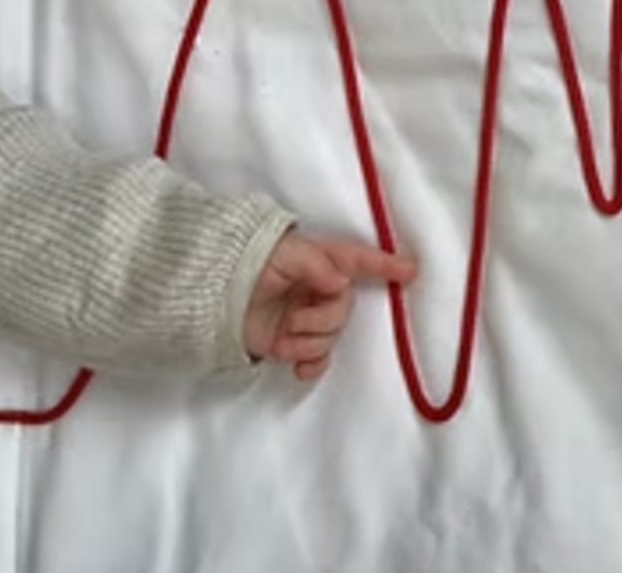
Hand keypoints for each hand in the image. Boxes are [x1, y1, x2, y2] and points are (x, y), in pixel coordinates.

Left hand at [242, 231, 415, 380]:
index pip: (359, 260)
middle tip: (294, 320)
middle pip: (345, 309)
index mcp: (320, 261)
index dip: (386, 265)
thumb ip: (315, 264)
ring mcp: (306, 317)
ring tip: (282, 339)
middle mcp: (318, 289)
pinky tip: (298, 369)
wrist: (208, 295)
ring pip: (331, 337)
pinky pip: (317, 359)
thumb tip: (339, 284)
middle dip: (323, 320)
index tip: (412, 270)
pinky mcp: (292, 342)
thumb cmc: (244, 263)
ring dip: (307, 342)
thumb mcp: (282, 252)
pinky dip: (309, 364)